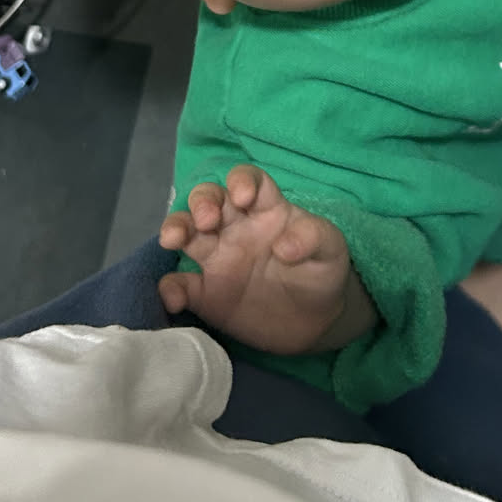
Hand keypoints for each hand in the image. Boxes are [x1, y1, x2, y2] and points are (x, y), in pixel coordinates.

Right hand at [158, 164, 374, 354]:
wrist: (316, 321)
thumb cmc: (321, 272)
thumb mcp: (330, 250)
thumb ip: (313, 238)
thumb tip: (284, 245)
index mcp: (266, 209)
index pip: (249, 181)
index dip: (241, 181)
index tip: (243, 197)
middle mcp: (235, 226)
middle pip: (209, 199)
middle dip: (202, 201)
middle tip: (207, 220)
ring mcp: (218, 258)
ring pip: (186, 232)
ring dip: (175, 228)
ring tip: (173, 240)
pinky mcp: (206, 294)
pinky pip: (180, 285)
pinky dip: (170, 288)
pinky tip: (173, 298)